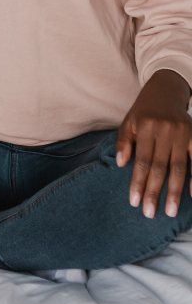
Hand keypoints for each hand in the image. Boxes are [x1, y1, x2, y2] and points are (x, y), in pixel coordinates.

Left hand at [116, 69, 191, 218]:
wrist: (165, 90)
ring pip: (178, 167)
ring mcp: (182, 133)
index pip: (141, 161)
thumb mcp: (128, 122)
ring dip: (175, 191)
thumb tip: (120, 164)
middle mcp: (164, 130)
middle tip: (150, 213)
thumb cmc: (143, 111)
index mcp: (145, 127)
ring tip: (171, 211)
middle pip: (159, 167)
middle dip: (154, 192)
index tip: (134, 202)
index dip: (138, 182)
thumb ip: (124, 142)